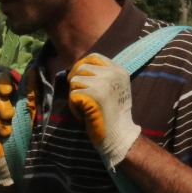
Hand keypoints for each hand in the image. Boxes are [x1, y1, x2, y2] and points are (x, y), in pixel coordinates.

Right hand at [0, 65, 20, 184]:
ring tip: (5, 132)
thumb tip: (33, 69)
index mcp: (4, 92)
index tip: (8, 90)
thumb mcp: (30, 110)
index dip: (0, 78)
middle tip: (9, 116)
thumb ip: (31, 90)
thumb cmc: (22, 132)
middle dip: (0, 104)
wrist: (12, 155)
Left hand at [67, 53, 138, 167]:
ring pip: (74, 80)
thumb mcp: (115, 88)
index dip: (82, 65)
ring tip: (86, 107)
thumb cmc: (114, 114)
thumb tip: (80, 67)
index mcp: (119, 71)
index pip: (94, 57)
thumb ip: (102, 76)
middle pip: (82, 68)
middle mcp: (112, 74)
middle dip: (77, 82)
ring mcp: (103, 83)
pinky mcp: (93, 95)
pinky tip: (85, 115)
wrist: (119, 135)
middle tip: (83, 98)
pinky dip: (74, 107)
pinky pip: (72, 94)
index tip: (80, 79)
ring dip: (75, 95)